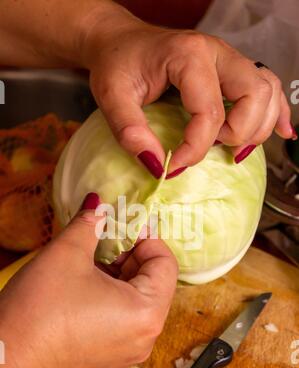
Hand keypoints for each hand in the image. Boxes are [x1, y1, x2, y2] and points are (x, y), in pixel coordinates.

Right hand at [0, 193, 177, 367]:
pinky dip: (111, 294)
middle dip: (130, 254)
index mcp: (147, 312)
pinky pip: (123, 317)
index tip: (124, 223)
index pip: (165, 263)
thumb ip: (90, 223)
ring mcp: (128, 350)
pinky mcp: (110, 356)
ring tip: (89, 261)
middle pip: (154, 282)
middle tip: (103, 238)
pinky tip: (83, 284)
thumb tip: (98, 202)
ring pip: (137, 299)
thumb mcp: (67, 254)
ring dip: (118, 273)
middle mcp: (145, 336)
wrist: (7, 360)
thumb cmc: (41, 309)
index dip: (147, 237)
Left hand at [81, 7, 293, 176]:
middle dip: (239, 132)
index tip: (175, 167)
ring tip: (232, 147)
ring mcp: (228, 59)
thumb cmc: (117, 64)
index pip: (210, 111)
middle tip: (213, 149)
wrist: (120, 41)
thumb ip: (130, 131)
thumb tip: (156, 166)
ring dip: (258, 125)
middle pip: (255, 95)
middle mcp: (217, 52)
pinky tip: (281, 132)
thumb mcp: (111, 96)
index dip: (196, 148)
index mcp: (188, 55)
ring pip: (267, 90)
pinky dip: (275, 112)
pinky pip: (267, 86)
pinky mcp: (230, 69)